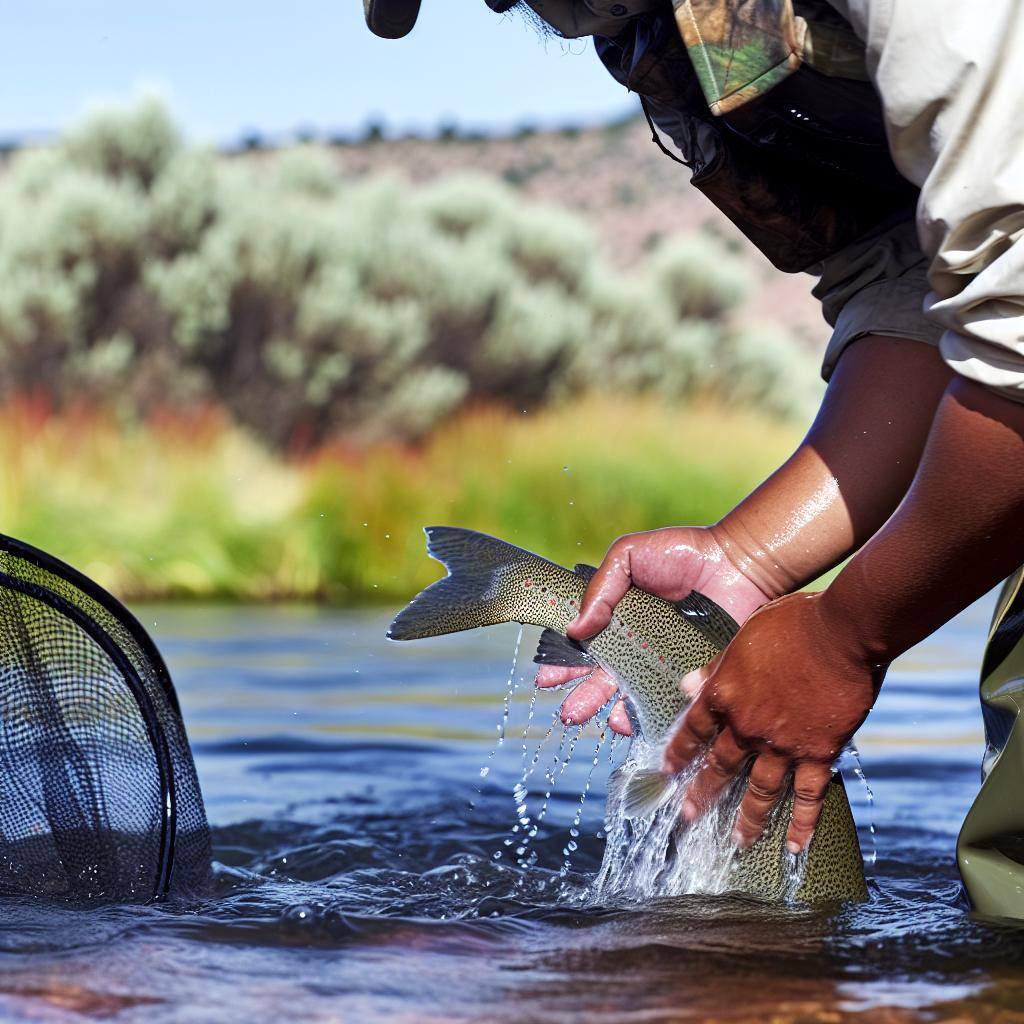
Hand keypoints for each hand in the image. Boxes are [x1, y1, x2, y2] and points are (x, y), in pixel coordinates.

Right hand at [536, 526, 771, 734]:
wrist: (736, 563)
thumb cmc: (681, 553)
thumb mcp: (628, 556)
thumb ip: (600, 589)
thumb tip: (575, 629)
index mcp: (618, 618)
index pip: (584, 645)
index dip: (563, 662)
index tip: (547, 679)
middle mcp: (637, 645)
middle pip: (604, 678)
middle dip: (582, 698)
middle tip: (569, 714)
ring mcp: (664, 664)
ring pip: (631, 697)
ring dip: (611, 712)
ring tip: (601, 720)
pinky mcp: (691, 677)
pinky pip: (666, 702)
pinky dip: (648, 715)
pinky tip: (633, 720)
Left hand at [664, 591, 883, 851]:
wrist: (841, 630)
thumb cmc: (792, 622)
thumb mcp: (744, 637)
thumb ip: (717, 667)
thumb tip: (685, 685)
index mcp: (726, 692)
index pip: (694, 728)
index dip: (680, 750)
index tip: (668, 770)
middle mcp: (748, 723)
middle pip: (720, 764)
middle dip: (703, 792)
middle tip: (689, 816)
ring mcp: (783, 742)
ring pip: (760, 789)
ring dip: (748, 818)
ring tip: (738, 841)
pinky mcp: (819, 751)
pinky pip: (808, 795)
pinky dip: (803, 823)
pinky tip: (795, 847)